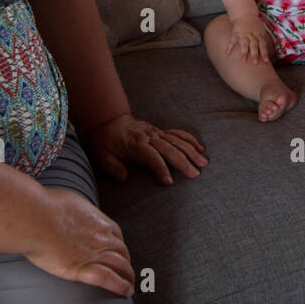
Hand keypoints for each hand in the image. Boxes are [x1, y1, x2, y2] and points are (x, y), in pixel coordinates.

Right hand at [24, 186, 134, 295]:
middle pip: (122, 252)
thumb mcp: (67, 202)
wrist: (35, 217)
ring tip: (130, 285)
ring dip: (128, 276)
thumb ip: (73, 211)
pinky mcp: (82, 268)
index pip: (116, 236)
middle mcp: (100, 237)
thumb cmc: (45, 206)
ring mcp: (94, 253)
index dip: (120, 247)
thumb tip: (67, 213)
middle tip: (128, 272)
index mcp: (97, 221)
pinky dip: (120, 285)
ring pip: (120, 266)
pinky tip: (125, 291)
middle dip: (127, 263)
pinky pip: (109, 278)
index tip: (119, 253)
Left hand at [88, 113, 206, 186]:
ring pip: (177, 141)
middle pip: (170, 149)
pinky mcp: (160, 131)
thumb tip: (124, 178)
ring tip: (203, 163)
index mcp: (136, 144)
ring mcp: (156, 133)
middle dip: (183, 162)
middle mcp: (149, 137)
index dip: (161, 169)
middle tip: (195, 174)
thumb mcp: (101, 156)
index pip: (152, 157)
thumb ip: (111, 167)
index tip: (170, 182)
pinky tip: (200, 148)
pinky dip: (190, 140)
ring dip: (191, 152)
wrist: (109, 121)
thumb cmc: (105, 142)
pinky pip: (178, 134)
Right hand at [225, 14, 272, 64]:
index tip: (266, 61)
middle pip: (254, 45)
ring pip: (244, 44)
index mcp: (259, 35)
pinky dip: (229, 47)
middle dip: (255, 54)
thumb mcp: (262, 31)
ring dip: (244, 52)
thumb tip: (270, 51)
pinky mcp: (236, 33)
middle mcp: (252, 35)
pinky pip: (232, 40)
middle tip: (255, 63)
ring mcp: (243, 34)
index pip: (263, 45)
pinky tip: (227, 54)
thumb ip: (264, 40)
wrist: (245, 14)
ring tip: (243, 61)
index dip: (264, 53)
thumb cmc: (255, 25)